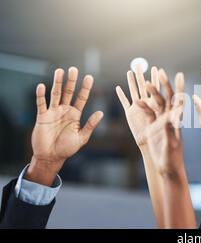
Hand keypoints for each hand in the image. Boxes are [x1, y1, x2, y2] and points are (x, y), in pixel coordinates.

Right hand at [29, 67, 103, 185]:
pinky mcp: (42, 117)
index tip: (89, 76)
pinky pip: (41, 104)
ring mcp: (53, 112)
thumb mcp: (82, 137)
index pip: (82, 98)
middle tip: (74, 69)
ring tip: (60, 71)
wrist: (51, 157)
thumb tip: (101, 112)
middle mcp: (64, 110)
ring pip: (55, 94)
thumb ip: (90, 125)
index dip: (85, 88)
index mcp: (75, 115)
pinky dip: (41, 95)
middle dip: (71, 81)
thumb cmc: (67, 148)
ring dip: (57, 83)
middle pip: (68, 92)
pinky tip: (42, 85)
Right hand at [116, 66, 184, 172]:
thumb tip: (169, 122)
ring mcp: (153, 118)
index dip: (178, 87)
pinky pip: (134, 108)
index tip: (179, 74)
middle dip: (159, 83)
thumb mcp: (171, 144)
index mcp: (173, 118)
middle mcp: (163, 115)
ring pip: (146, 98)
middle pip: (160, 96)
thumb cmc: (172, 156)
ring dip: (141, 86)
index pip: (175, 100)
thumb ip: (170, 133)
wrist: (165, 165)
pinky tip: (120, 88)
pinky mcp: (143, 124)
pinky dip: (126, 98)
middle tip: (157, 70)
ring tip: (134, 72)